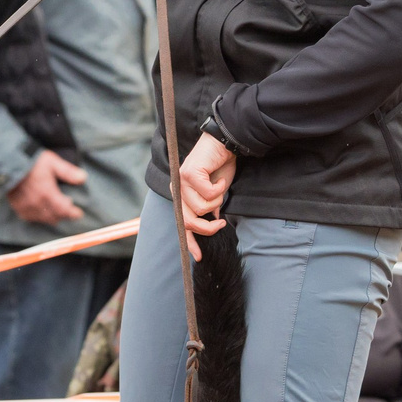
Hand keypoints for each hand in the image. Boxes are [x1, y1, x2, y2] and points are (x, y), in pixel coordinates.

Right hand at [6, 150, 87, 225]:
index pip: (64, 210)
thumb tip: (83, 178)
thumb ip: (68, 172)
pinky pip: (30, 217)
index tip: (78, 214)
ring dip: (51, 216)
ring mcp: (26, 206)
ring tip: (55, 210)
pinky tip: (40, 212)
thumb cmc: (32, 161)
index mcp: (48, 194)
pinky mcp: (17, 206)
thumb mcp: (53, 162)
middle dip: (63, 215)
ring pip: (42, 219)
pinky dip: (38, 217)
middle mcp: (37, 203)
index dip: (72, 213)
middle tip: (68, 210)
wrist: (8, 162)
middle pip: (54, 217)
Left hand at [175, 133, 235, 257]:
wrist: (224, 145)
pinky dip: (219, 189)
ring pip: (202, 208)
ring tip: (219, 187)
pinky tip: (218, 178)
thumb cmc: (220, 168)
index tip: (199, 256)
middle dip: (207, 227)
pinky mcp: (189, 174)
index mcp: (181, 195)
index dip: (190, 241)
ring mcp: (181, 182)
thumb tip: (211, 224)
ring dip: (217, 201)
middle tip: (221, 224)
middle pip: (189, 222)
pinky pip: (208, 194)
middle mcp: (177, 189)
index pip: (182, 224)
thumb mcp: (215, 194)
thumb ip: (208, 209)